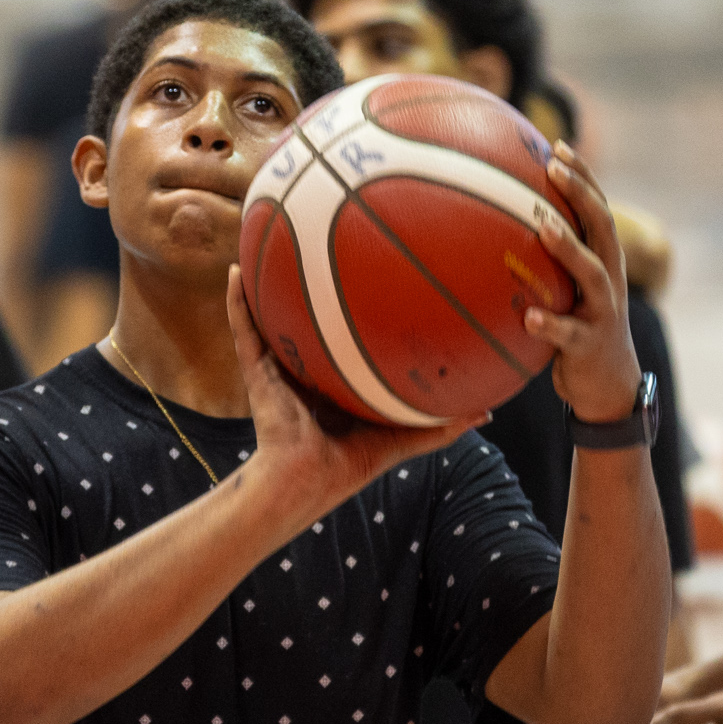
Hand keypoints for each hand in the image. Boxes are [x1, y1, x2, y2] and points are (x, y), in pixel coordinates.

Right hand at [227, 265, 479, 522]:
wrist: (305, 482)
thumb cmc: (348, 467)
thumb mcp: (401, 438)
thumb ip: (440, 425)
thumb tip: (487, 412)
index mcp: (335, 382)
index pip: (344, 339)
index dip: (356, 310)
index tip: (375, 274)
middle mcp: (305, 369)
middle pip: (307, 319)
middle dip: (312, 286)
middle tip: (325, 242)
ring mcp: (277, 368)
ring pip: (270, 316)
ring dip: (266, 282)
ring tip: (267, 241)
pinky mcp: (256, 371)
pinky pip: (243, 329)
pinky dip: (235, 301)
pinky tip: (234, 270)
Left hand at [525, 145, 645, 425]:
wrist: (608, 386)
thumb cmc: (576, 329)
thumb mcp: (565, 290)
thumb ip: (544, 263)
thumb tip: (493, 231)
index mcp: (603, 261)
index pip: (597, 208)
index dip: (582, 176)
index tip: (557, 145)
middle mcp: (609, 279)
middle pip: (602, 227)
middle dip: (581, 193)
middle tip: (554, 167)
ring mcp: (603, 311)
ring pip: (592, 274)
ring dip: (568, 248)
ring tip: (543, 227)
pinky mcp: (589, 345)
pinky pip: (569, 334)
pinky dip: (551, 324)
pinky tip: (529, 317)